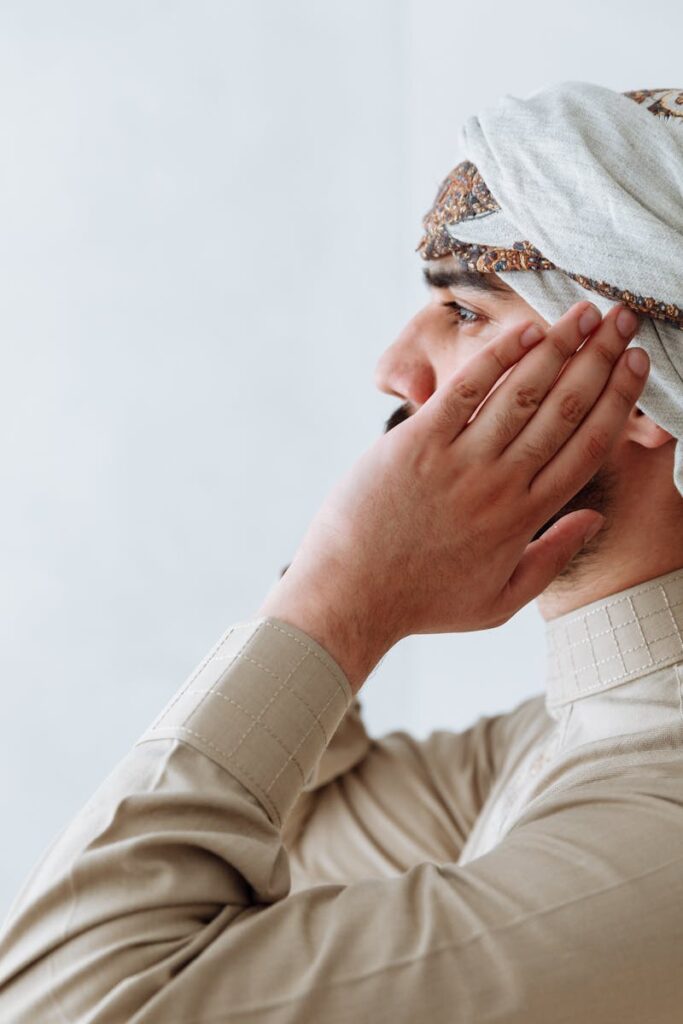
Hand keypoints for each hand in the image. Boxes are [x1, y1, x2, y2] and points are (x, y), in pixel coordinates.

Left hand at [257, 302, 647, 690]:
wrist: (351, 595)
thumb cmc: (422, 601)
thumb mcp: (498, 602)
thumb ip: (551, 558)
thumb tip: (594, 518)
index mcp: (525, 518)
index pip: (587, 447)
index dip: (618, 400)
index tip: (637, 365)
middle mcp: (500, 484)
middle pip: (565, 410)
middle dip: (600, 359)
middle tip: (623, 319)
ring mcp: (459, 460)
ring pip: (523, 393)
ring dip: (559, 347)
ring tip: (587, 313)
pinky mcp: (416, 442)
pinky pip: (467, 391)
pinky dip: (498, 358)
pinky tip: (526, 331)